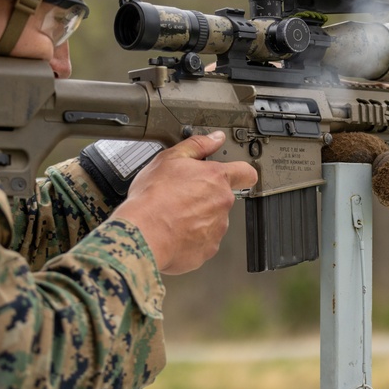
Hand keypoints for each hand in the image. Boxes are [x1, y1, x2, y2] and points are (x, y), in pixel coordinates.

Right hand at [115, 131, 257, 274]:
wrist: (142, 234)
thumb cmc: (152, 197)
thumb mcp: (170, 158)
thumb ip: (197, 145)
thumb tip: (215, 138)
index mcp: (216, 178)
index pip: (246, 172)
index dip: (242, 172)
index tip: (237, 174)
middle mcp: (222, 203)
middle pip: (223, 197)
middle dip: (206, 196)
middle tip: (182, 195)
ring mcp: (217, 228)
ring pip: (213, 219)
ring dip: (199, 217)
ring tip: (174, 214)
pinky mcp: (208, 249)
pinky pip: (204, 241)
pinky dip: (192, 237)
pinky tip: (174, 231)